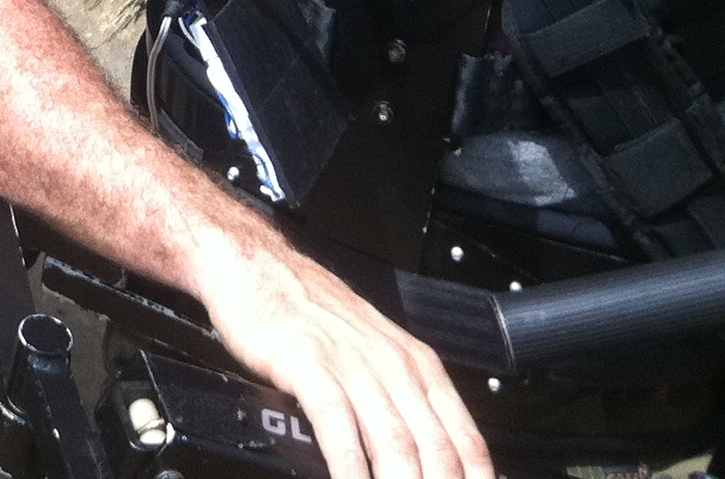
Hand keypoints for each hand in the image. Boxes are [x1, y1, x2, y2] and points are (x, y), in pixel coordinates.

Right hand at [190, 232, 493, 478]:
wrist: (258, 266)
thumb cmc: (310, 312)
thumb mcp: (374, 351)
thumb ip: (401, 401)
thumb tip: (425, 458)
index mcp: (418, 365)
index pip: (466, 442)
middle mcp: (394, 365)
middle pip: (435, 451)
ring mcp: (353, 365)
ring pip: (395, 443)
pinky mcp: (310, 365)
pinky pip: (338, 426)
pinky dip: (350, 468)